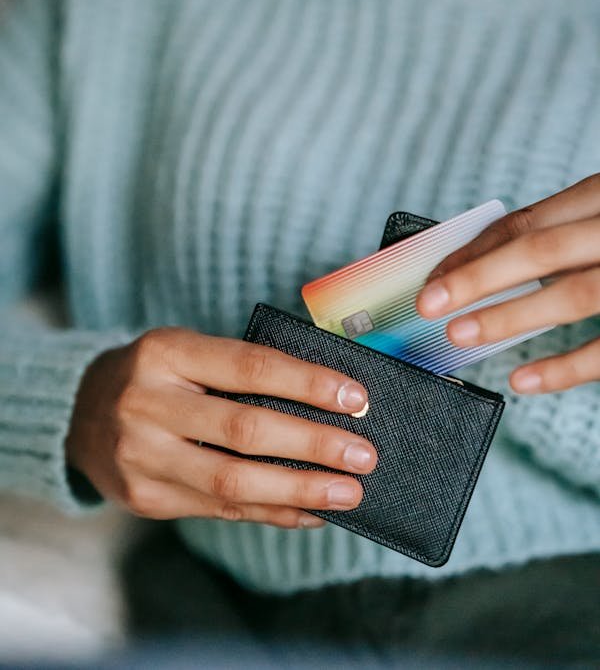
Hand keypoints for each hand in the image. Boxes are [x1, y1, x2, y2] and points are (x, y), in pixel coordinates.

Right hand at [66, 327, 375, 525]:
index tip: (356, 398)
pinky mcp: (145, 499)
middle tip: (363, 454)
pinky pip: (220, 511)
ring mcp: (140, 457)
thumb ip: (243, 369)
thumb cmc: (158, 374)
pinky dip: (272, 512)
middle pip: (243, 430)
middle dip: (312, 445)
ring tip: (349, 492)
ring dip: (300, 490)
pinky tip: (311, 511)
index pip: (248, 367)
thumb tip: (330, 399)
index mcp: (164, 353)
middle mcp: (146, 404)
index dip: (306, 383)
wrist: (78, 412)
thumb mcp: (188, 351)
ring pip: (232, 482)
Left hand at [416, 174, 599, 394]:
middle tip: (429, 305)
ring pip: (575, 294)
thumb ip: (563, 234)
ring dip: (512, 318)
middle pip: (540, 250)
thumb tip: (483, 266)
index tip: (433, 276)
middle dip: (478, 278)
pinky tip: (526, 382)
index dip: (474, 251)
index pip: (525, 223)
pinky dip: (568, 367)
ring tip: (462, 337)